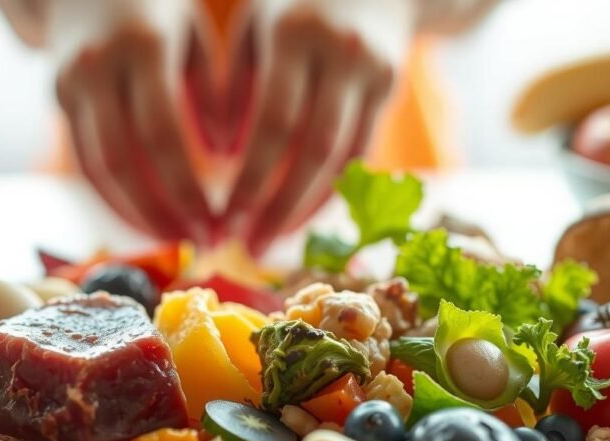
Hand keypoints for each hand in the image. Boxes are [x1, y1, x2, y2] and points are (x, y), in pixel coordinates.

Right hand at [53, 0, 213, 244]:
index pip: (162, 135)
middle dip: (163, 212)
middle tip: (201, 243)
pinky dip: (114, 199)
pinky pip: (85, 162)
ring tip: (176, 240)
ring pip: (97, 170)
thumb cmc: (159, 3)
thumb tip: (229, 157)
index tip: (217, 221)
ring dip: (136, 214)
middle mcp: (98, 66)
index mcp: (143, 45)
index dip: (187, 187)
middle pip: (125, 161)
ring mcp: (70, 82)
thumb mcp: (195, 35)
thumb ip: (214, 94)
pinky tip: (145, 220)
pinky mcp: (58, 97)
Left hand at [222, 0, 414, 255]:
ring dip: (306, 208)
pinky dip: (331, 187)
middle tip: (249, 248)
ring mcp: (371, 70)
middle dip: (279, 205)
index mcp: (293, 33)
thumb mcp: (255, 27)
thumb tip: (220, 159)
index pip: (273, 122)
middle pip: (311, 149)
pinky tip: (301, 216)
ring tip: (272, 242)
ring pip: (342, 157)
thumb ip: (235, 87)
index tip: (226, 218)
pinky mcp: (389, 86)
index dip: (252, 177)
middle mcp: (338, 52)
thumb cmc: (292, 2)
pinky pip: (360, 151)